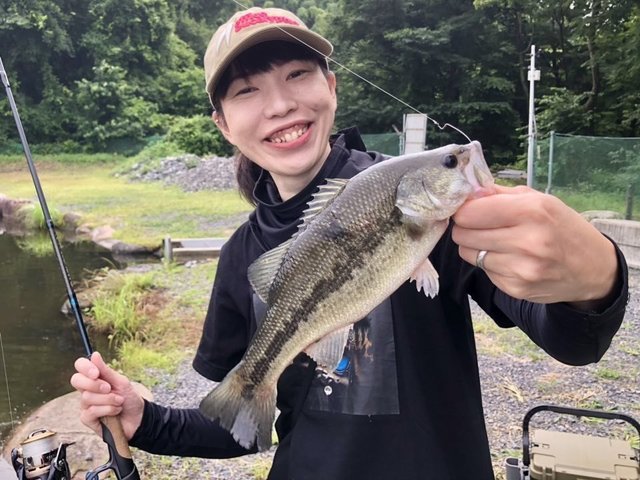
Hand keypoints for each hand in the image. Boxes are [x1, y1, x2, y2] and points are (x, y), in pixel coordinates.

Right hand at [70, 351, 144, 439]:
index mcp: (95, 378)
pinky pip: (91, 411)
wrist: (138, 418)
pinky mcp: (87, 419)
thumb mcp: (121, 382)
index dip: (85, 368)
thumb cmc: (130, 398)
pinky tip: (115, 411)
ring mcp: (86, 404)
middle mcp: (87, 390)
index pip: (80, 366)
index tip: (96, 373)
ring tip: (119, 401)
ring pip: (87, 397)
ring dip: (108, 399)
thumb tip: (94, 355)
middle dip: (95, 384)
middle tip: (109, 388)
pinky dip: (107, 410)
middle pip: (76, 380)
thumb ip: (106, 370)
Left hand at [452, 185, 618, 307]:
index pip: (470, 213)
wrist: (593, 269)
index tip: (469, 209)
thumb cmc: (563, 227)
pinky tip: (509, 259)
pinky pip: (484, 271)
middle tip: (480, 225)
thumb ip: (500, 194)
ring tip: (497, 242)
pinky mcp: (517, 289)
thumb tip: (467, 193)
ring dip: (476, 247)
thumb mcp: (540, 200)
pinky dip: (490, 263)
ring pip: (469, 254)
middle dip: (466, 228)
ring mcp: (521, 269)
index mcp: (532, 211)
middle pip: (463, 234)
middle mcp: (527, 242)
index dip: (464, 210)